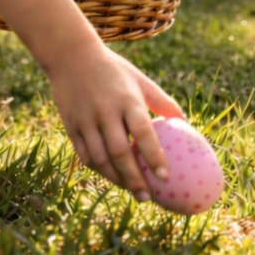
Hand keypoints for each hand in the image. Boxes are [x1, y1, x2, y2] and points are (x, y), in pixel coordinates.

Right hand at [47, 44, 178, 198]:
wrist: (71, 57)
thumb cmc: (114, 71)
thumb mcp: (140, 80)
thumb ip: (161, 101)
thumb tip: (183, 122)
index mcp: (127, 100)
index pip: (143, 133)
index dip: (154, 156)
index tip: (165, 176)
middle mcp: (106, 112)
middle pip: (120, 152)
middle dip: (134, 178)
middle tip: (148, 196)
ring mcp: (86, 120)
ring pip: (100, 158)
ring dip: (116, 178)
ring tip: (132, 191)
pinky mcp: (71, 126)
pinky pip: (85, 155)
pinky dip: (99, 169)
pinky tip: (112, 177)